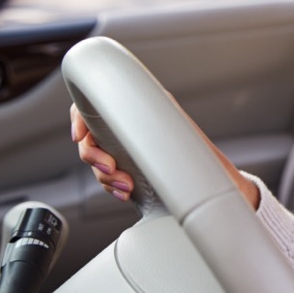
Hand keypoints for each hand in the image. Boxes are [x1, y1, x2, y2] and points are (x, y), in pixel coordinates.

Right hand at [69, 103, 259, 209]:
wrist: (213, 187)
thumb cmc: (200, 154)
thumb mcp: (175, 125)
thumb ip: (150, 113)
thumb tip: (131, 100)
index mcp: (135, 112)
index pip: (92, 107)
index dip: (79, 118)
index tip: (81, 135)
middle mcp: (127, 131)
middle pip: (89, 139)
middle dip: (94, 156)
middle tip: (112, 168)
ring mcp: (126, 154)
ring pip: (96, 164)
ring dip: (105, 178)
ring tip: (127, 185)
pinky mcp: (128, 175)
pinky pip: (107, 180)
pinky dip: (112, 188)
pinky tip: (126, 192)